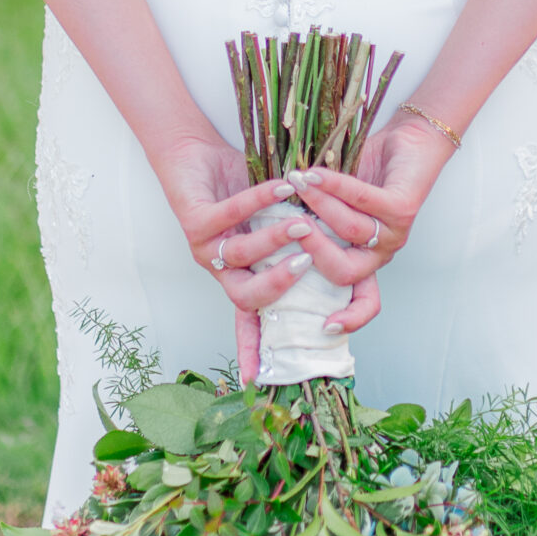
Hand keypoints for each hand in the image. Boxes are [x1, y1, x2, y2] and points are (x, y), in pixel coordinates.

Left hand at [152, 134, 315, 380]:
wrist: (192, 156)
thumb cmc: (236, 188)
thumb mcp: (274, 221)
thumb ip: (299, 243)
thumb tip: (344, 253)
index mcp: (241, 277)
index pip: (252, 322)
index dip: (257, 351)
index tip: (262, 379)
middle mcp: (222, 270)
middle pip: (248, 299)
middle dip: (280, 285)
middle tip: (307, 263)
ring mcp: (206, 248)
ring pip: (241, 257)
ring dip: (275, 240)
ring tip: (301, 222)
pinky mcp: (194, 219)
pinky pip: (231, 214)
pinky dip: (260, 202)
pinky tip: (283, 188)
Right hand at [283, 108, 459, 332]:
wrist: (411, 141)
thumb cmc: (366, 171)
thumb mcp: (330, 204)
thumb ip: (307, 222)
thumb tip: (262, 230)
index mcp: (363, 259)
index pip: (364, 304)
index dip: (349, 320)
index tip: (324, 327)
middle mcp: (379, 253)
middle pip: (342, 272)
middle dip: (311, 249)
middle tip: (287, 224)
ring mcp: (394, 232)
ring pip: (349, 231)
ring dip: (318, 205)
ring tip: (295, 183)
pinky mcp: (403, 207)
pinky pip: (362, 201)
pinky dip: (334, 186)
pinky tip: (314, 174)